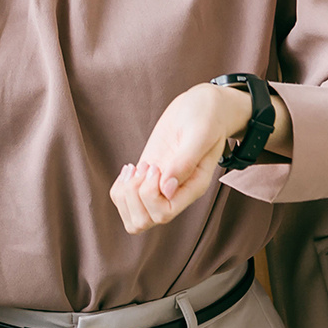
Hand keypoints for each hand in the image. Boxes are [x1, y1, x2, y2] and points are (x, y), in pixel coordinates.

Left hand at [110, 83, 257, 234]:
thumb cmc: (207, 116)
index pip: (164, 214)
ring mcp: (160, 187)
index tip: (154, 166)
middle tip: (144, 167)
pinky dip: (120, 187)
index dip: (150, 194)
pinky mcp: (147, 178)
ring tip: (136, 168)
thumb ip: (185, 161)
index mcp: (192, 187)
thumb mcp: (200, 133)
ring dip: (125, 193)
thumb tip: (167, 190)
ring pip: (132, 216)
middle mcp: (176, 193)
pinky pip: (125, 199)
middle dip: (134, 196)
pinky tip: (130, 168)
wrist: (203, 106)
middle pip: (143, 221)